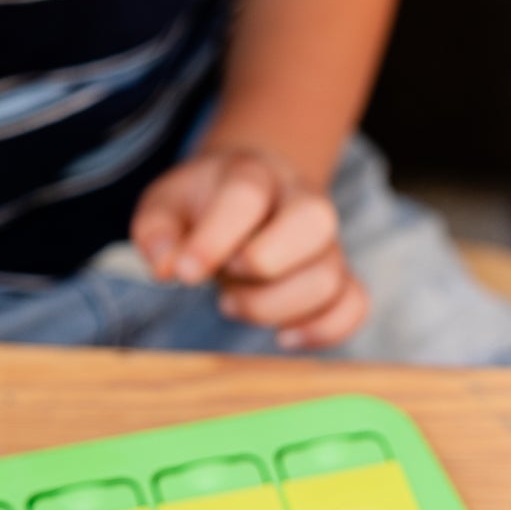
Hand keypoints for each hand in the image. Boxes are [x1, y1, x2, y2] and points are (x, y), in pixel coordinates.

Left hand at [130, 146, 369, 349]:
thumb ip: (156, 232)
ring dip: (274, 306)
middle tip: (226, 277)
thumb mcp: (164, 205)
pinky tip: (283, 336)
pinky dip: (324, 329)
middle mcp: (300, 201)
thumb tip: (166, 267)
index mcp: (252, 173)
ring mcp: (326, 241)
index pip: (247, 195)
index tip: (186, 273)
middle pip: (315, 219)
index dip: (215, 238)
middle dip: (265, 262)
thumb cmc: (201, 205)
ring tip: (231, 302)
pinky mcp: (339, 276)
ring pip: (329, 276)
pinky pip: (354, 304)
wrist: (248, 195)